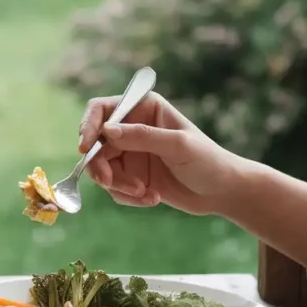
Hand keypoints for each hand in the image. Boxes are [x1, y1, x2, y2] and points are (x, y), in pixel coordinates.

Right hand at [78, 91, 244, 215]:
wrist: (222, 192)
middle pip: (96, 144)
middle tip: (110, 182)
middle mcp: (132, 128)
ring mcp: (130, 153)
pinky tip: (153, 198)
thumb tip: (106, 131)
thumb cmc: (207, 161)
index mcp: (143, 108)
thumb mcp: (177, 145)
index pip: (102, 109)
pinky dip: (128, 196)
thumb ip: (142, 137)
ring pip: (102, 169)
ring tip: (145, 193)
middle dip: (101, 166)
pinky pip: (114, 188)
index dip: (88, 125)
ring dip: (119, 185)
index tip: (85, 148)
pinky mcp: (131, 177)